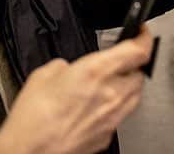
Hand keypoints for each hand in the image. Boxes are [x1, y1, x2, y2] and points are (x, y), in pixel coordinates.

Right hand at [0, 26, 152, 153]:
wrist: (30, 150)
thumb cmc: (34, 117)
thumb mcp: (44, 73)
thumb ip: (64, 66)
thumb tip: (68, 69)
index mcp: (96, 72)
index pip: (138, 50)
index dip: (144, 37)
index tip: (141, 32)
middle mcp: (110, 94)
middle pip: (140, 74)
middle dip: (133, 64)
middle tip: (122, 59)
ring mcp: (112, 118)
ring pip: (135, 96)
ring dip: (128, 85)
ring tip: (112, 81)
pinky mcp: (107, 136)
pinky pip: (121, 115)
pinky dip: (115, 107)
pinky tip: (98, 106)